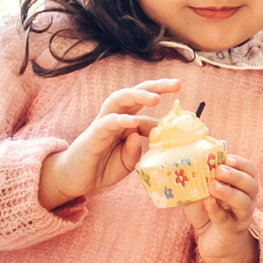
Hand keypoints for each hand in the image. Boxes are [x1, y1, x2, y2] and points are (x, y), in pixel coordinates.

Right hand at [36, 79, 180, 209]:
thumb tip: (139, 137)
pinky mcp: (93, 136)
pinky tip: (132, 122)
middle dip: (155, 86)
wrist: (74, 178)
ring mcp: (103, 124)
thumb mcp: (126, 163)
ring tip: (155, 98)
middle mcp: (115, 118)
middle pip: (134, 93)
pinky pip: (106, 123)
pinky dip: (119, 120)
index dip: (166, 115)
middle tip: (177, 83)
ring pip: (118, 99)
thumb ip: (135, 151)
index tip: (187, 121)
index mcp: (126, 123)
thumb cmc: (101, 167)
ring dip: (137, 95)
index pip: (147, 112)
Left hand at [185, 155, 260, 262]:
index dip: (240, 163)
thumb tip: (181, 166)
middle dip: (235, 175)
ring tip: (213, 185)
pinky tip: (209, 202)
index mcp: (241, 186)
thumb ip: (195, 182)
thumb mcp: (200, 194)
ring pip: (244, 202)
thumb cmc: (208, 214)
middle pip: (251, 184)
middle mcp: (247, 200)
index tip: (225, 157)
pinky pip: (226, 219)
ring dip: (229, 191)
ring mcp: (241, 216)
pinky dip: (217, 209)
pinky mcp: (231, 231)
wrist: (213, 243)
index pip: (249, 170)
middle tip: (218, 170)